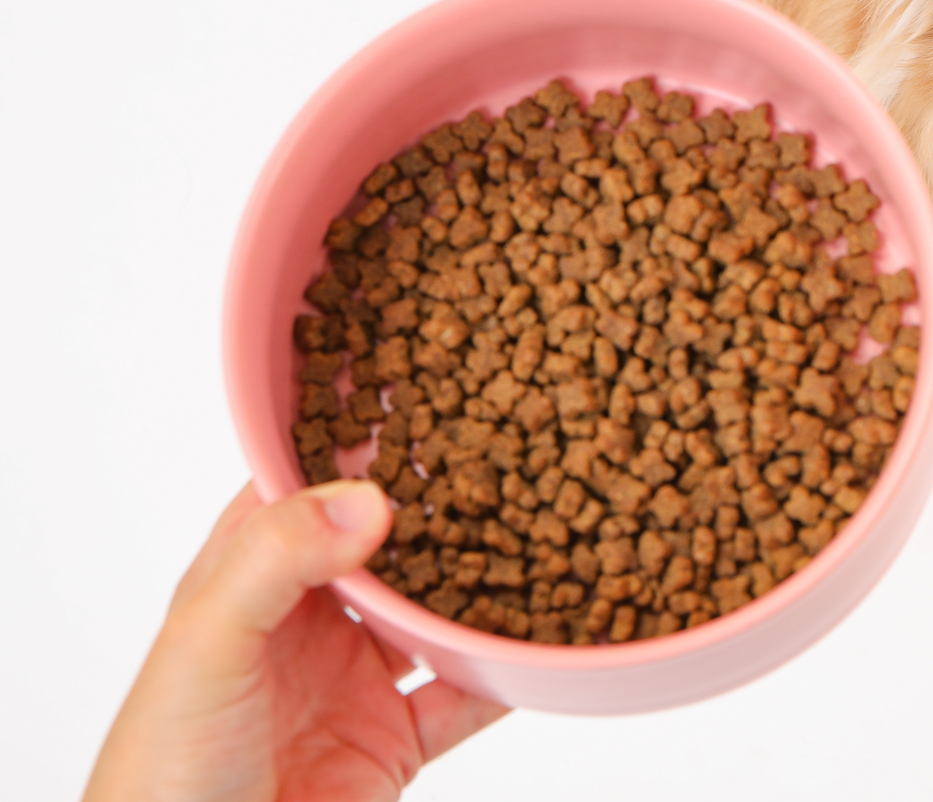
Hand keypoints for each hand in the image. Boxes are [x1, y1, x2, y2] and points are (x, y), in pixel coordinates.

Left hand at [84, 481, 508, 801]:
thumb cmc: (159, 776)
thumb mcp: (205, 648)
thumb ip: (277, 563)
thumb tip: (367, 499)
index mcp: (247, 579)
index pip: (306, 490)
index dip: (357, 444)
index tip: (426, 395)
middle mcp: (306, 621)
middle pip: (387, 546)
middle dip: (443, 506)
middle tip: (512, 454)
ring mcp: (353, 681)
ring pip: (435, 615)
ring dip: (485, 583)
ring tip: (547, 530)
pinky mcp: (392, 742)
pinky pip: (465, 698)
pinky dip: (507, 671)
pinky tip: (546, 638)